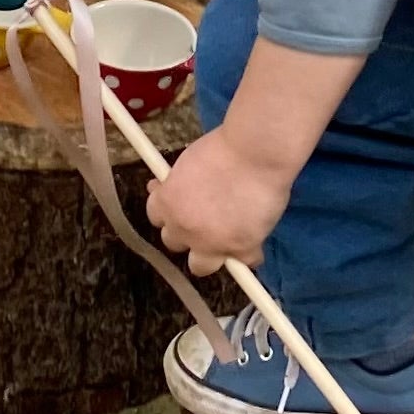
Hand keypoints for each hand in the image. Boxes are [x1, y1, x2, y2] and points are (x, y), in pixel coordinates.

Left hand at [146, 127, 290, 276]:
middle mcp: (185, 228)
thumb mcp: (190, 160)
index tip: (181, 204)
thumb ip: (178, 182)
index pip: (156, 217)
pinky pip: (245, 262)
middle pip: (174, 243)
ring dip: (210, 255)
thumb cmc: (225, 147)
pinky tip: (255, 242)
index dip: (170, 211)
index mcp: (168, 203)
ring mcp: (213, 243)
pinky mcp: (242, 248)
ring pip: (200, 266)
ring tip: (226, 241)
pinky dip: (250, 254)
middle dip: (187, 233)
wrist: (257, 153)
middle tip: (205, 219)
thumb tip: (162, 185)